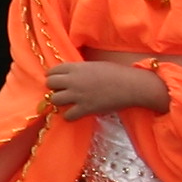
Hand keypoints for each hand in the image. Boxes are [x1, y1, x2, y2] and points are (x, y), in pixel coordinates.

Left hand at [42, 59, 165, 119]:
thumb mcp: (93, 65)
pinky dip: (70, 116)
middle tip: (62, 91)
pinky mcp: (85, 109)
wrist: (131, 85)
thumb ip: (79, 70)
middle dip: (54, 88)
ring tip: (68, 102)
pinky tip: (76, 113)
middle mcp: (73, 80)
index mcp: (76, 67)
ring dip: (60, 102)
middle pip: (50, 84)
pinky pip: (67, 115)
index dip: (53, 76)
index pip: (52, 70)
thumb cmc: (116, 73)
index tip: (57, 80)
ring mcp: (78, 95)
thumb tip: (69, 75)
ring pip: (54, 100)